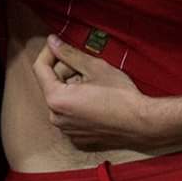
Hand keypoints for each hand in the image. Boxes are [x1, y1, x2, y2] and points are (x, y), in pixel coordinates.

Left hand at [32, 35, 154, 149]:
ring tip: (96, 84)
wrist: (141, 123)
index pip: (40, 69)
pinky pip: (71, 115)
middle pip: (52, 85)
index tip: (58, 44)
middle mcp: (56, 118)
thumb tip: (52, 42)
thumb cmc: (120, 95)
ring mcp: (67, 130)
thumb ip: (69, 54)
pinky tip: (97, 100)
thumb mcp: (94, 67)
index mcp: (56, 99)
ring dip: (73, 88)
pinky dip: (79, 104)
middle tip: (88, 66)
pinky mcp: (78, 138)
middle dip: (66, 72)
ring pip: (62, 100)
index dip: (48, 52)